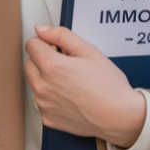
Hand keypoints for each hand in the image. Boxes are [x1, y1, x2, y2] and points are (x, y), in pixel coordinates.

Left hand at [24, 25, 145, 148]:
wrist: (119, 116)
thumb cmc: (108, 85)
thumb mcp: (88, 50)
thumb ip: (61, 35)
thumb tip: (41, 30)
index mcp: (51, 67)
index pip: (31, 44)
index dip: (47, 43)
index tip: (59, 50)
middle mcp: (43, 87)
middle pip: (29, 64)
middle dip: (43, 60)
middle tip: (67, 65)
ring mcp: (44, 105)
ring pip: (35, 83)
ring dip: (46, 79)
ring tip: (72, 82)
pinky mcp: (48, 119)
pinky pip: (42, 102)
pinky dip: (52, 97)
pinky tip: (71, 97)